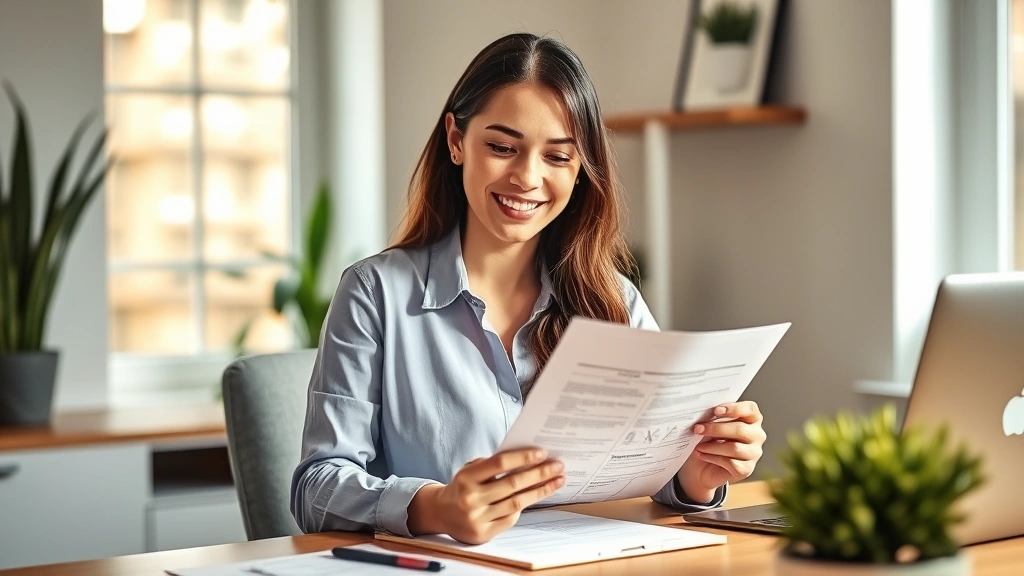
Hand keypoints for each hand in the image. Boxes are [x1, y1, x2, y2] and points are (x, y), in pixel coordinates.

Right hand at [407, 448, 564, 543]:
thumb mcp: (471, 470)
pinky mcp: (483, 533)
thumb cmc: (463, 486)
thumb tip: (528, 459)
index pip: (499, 463)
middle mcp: (470, 498)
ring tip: (557, 481)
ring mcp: (477, 518)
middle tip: (558, 466)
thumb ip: (493, 465)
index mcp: (466, 477)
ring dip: (540, 491)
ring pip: (516, 502)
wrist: (442, 513)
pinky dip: (525, 506)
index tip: (542, 453)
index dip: (522, 457)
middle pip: (512, 484)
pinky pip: (511, 518)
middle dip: (539, 474)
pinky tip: (537, 495)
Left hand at [678, 401, 765, 502]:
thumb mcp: (709, 424)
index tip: (716, 410)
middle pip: (740, 429)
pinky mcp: (746, 469)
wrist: (701, 465)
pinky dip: (713, 458)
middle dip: (716, 429)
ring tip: (698, 446)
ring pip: (734, 448)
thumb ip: (712, 417)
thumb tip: (703, 413)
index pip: (750, 409)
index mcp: (751, 419)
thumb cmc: (708, 440)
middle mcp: (756, 435)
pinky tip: (702, 455)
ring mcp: (754, 453)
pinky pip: (731, 463)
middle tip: (698, 429)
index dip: (734, 408)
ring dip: (712, 446)